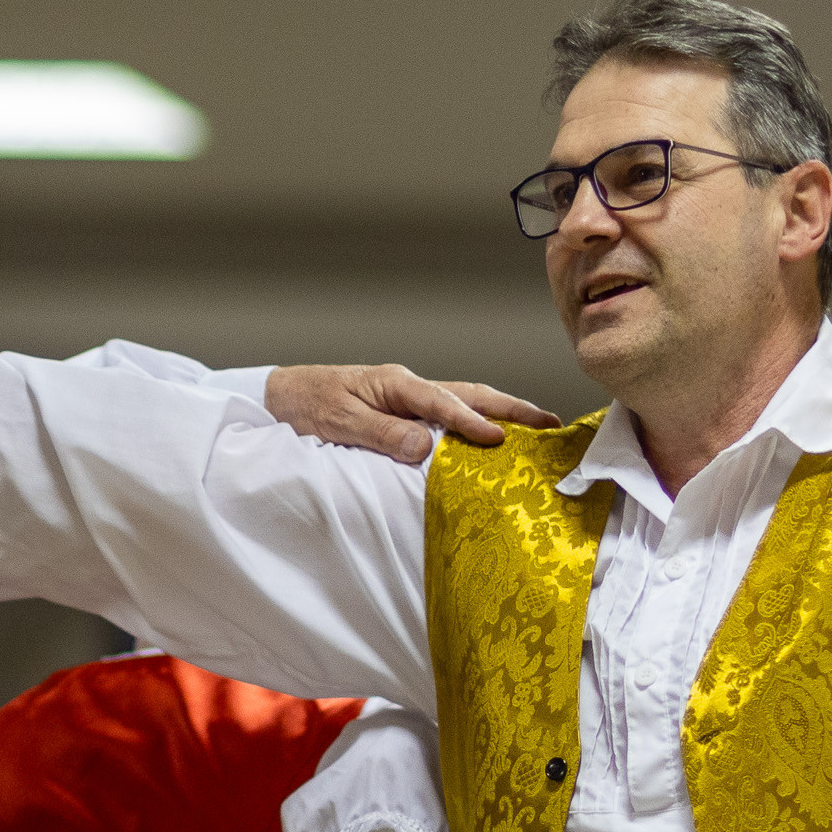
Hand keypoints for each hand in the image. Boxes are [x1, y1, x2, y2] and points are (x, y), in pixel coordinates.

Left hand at [264, 364, 558, 462]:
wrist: (281, 396)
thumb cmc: (307, 406)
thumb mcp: (340, 423)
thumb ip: (382, 434)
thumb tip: (425, 448)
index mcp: (394, 383)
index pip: (442, 402)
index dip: (472, 422)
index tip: (499, 441)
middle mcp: (407, 386)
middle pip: (468, 394)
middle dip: (511, 408)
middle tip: (550, 425)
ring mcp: (407, 396)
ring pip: (463, 400)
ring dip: (500, 413)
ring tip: (536, 430)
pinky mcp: (403, 409)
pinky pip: (447, 414)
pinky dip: (475, 422)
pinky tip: (491, 438)